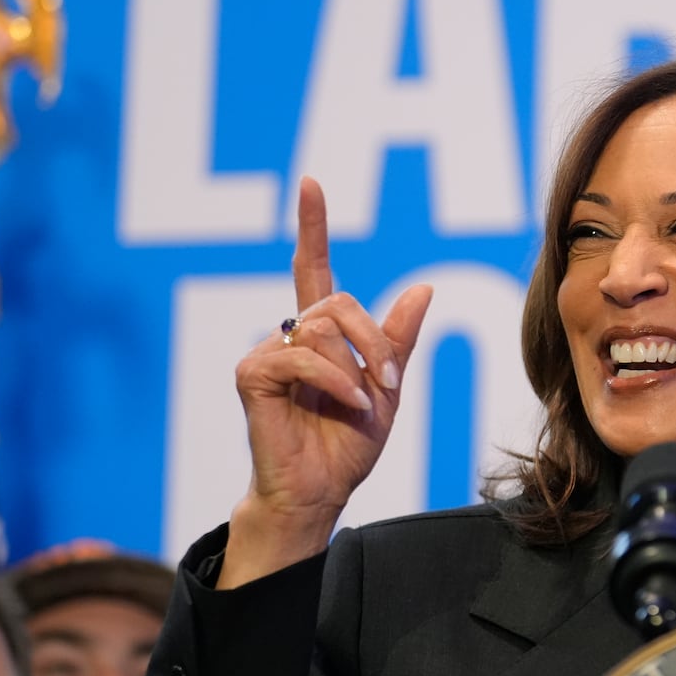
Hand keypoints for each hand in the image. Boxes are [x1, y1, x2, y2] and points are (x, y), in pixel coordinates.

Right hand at [220, 176, 432, 587]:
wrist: (321, 492)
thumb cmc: (347, 445)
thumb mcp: (387, 388)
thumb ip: (398, 340)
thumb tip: (424, 287)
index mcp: (320, 334)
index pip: (313, 268)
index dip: (312, 227)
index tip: (310, 183)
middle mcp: (289, 335)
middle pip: (339, 300)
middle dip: (375, 341)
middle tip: (390, 385)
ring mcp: (266, 352)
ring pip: (324, 327)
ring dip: (358, 368)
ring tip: (363, 404)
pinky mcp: (250, 374)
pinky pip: (303, 356)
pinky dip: (335, 382)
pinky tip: (345, 406)